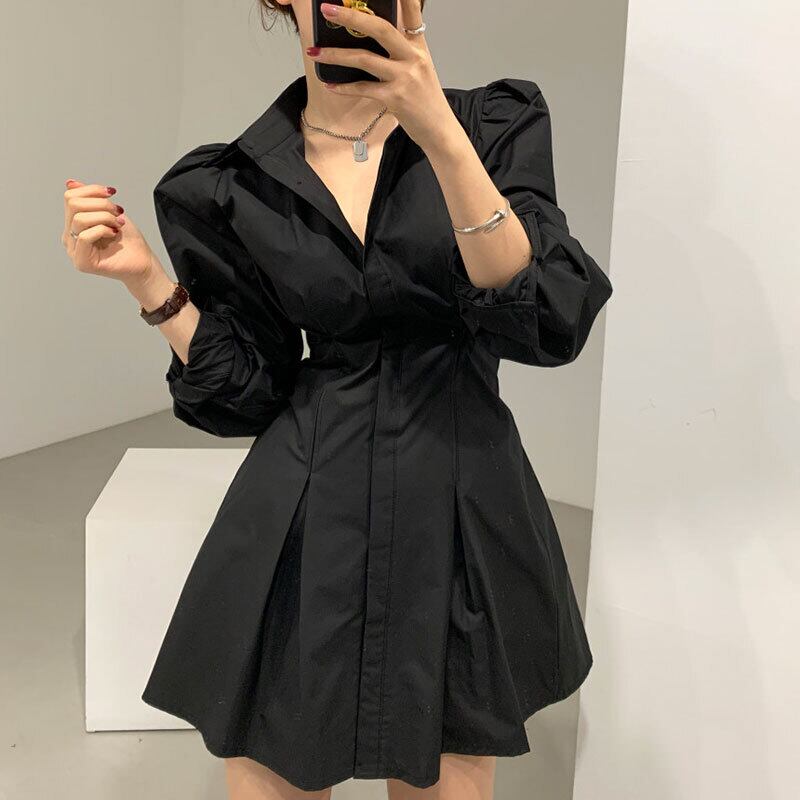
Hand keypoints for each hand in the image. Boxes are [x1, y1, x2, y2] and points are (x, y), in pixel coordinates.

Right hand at [62, 178, 160, 290]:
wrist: (143, 262)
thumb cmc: (129, 240)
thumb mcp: (110, 212)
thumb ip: (90, 199)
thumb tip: (70, 183)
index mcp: (74, 224)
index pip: (70, 197)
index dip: (91, 190)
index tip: (112, 193)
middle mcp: (70, 237)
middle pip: (73, 205)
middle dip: (100, 204)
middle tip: (118, 212)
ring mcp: (74, 250)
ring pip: (79, 219)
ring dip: (104, 217)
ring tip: (118, 224)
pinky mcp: (82, 262)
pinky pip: (84, 236)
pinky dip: (102, 230)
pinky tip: (114, 234)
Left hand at [308, 1, 457, 151]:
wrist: (439, 130)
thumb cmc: (426, 101)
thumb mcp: (420, 69)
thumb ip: (401, 52)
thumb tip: (371, 41)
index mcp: (419, 47)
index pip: (411, 13)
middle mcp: (413, 58)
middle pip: (380, 28)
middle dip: (351, 17)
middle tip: (328, 10)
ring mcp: (404, 78)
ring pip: (364, 59)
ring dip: (336, 54)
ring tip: (315, 52)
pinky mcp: (395, 98)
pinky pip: (363, 88)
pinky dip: (344, 87)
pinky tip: (330, 84)